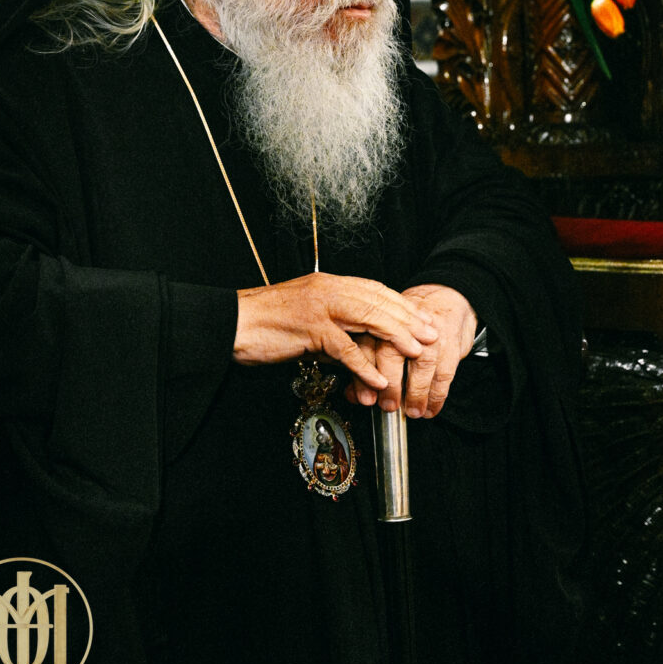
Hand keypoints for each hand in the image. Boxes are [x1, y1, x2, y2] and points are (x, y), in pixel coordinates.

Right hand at [234, 272, 437, 391]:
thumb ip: (332, 326)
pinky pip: (344, 348)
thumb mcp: (305, 318)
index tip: (421, 316)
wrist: (231, 323)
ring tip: (417, 352)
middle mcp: (327, 289)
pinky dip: (364, 365)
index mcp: (327, 284)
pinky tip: (379, 379)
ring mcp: (319, 307)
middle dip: (408, 318)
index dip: (400, 303)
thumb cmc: (264, 323)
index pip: (374, 290)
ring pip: (368, 318)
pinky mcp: (308, 328)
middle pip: (377, 301)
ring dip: (396, 336)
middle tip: (432, 333)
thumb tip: (355, 344)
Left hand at [345, 284, 475, 418]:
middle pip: (392, 353)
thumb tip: (353, 394)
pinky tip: (430, 409)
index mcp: (381, 320)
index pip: (367, 347)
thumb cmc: (407, 325)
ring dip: (416, 392)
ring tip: (412, 411)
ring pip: (422, 363)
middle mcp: (404, 326)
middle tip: (387, 406)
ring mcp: (429, 335)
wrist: (445, 298)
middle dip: (390, 384)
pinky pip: (445, 372)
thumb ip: (366, 363)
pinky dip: (437, 395)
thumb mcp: (383, 337)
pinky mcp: (450, 345)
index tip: (363, 399)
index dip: (363, 375)